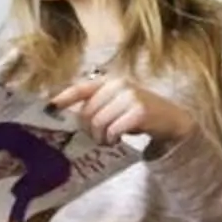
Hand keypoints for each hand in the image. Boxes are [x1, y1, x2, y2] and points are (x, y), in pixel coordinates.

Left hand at [53, 74, 196, 153]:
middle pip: (87, 112)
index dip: (63, 98)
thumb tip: (72, 117)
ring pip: (99, 122)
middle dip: (89, 130)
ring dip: (101, 137)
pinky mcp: (139, 111)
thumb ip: (98, 105)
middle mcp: (118, 85)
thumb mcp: (117, 104)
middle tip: (98, 138)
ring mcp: (130, 97)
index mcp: (109, 82)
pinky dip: (112, 139)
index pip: (81, 88)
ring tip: (108, 140)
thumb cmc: (138, 113)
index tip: (49, 107)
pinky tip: (118, 139)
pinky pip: (113, 130)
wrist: (172, 119)